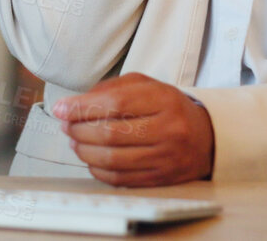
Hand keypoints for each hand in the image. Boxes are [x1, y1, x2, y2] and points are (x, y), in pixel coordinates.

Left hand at [53, 72, 213, 186]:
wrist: (206, 138)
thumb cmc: (168, 108)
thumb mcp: (147, 86)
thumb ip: (111, 90)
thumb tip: (73, 105)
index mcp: (164, 100)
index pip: (116, 104)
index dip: (82, 107)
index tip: (61, 109)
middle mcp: (168, 129)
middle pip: (110, 133)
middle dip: (79, 130)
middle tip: (67, 125)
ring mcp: (165, 157)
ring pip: (112, 159)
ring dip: (84, 151)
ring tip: (75, 141)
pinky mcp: (160, 179)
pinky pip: (119, 178)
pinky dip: (97, 169)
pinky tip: (91, 159)